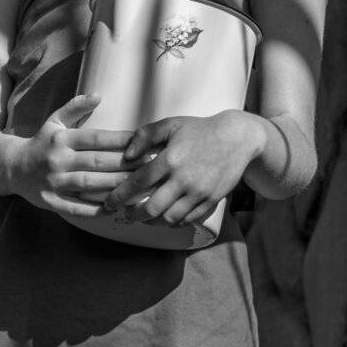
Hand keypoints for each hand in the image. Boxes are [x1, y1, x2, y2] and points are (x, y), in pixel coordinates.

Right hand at [12, 94, 133, 217]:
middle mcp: (58, 159)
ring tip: (139, 185)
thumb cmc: (41, 142)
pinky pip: (75, 207)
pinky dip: (94, 210)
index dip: (121, 140)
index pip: (97, 138)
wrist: (11, 167)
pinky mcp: (50, 201)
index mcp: (62, 138)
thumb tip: (98, 95)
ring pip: (89, 185)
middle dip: (126, 164)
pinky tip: (113, 208)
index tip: (143, 142)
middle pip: (97, 162)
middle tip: (151, 164)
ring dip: (115, 186)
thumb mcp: (54, 120)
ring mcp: (54, 182)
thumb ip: (75, 107)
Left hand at [102, 111, 263, 228]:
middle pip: (152, 209)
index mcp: (170, 159)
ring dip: (152, 222)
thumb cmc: (200, 130)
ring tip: (144, 217)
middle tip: (126, 214)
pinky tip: (165, 216)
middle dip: (134, 215)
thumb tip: (126, 156)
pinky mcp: (210, 201)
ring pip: (169, 218)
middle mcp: (184, 179)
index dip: (120, 196)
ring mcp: (199, 192)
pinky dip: (173, 222)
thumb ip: (145, 136)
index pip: (138, 183)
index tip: (109, 203)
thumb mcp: (171, 124)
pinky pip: (187, 219)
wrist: (237, 139)